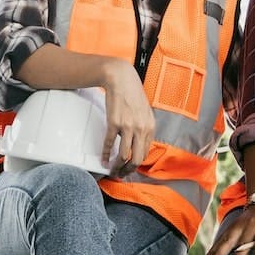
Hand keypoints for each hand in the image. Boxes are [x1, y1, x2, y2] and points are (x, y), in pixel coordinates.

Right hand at [100, 59, 154, 174]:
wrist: (122, 80)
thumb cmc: (133, 96)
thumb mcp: (145, 113)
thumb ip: (144, 129)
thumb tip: (139, 144)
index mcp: (150, 127)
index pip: (146, 153)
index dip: (137, 165)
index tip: (130, 169)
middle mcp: (141, 129)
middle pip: (137, 159)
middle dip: (128, 170)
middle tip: (121, 174)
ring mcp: (128, 127)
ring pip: (124, 155)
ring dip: (117, 166)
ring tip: (112, 170)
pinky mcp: (114, 124)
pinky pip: (109, 144)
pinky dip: (105, 154)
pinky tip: (103, 159)